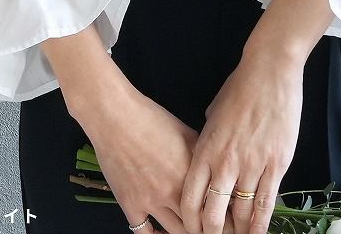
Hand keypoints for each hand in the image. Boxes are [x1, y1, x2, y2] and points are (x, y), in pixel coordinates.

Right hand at [72, 86, 214, 233]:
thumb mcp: (185, 131)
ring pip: (175, 232)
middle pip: (196, 224)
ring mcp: (151, 201)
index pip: (212, 205)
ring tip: (190, 229)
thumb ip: (200, 154)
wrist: (116, 118)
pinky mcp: (130, 205)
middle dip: (206, 228)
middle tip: (210, 227)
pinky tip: (161, 233)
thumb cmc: (149, 118)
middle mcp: (173, 190)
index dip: (220, 213)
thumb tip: (212, 168)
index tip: (224, 216)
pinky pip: (144, 233)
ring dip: (185, 232)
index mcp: (190, 172)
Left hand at [179, 50, 303, 233]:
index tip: (194, 230)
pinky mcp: (276, 164)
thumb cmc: (240, 87)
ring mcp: (252, 164)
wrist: (269, 70)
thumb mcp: (214, 113)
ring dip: (239, 231)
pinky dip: (261, 224)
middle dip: (212, 233)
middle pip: (213, 213)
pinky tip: (258, 233)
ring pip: (241, 213)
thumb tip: (206, 152)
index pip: (190, 198)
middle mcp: (226, 161)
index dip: (190, 222)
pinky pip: (266, 203)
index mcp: (206, 148)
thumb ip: (208, 138)